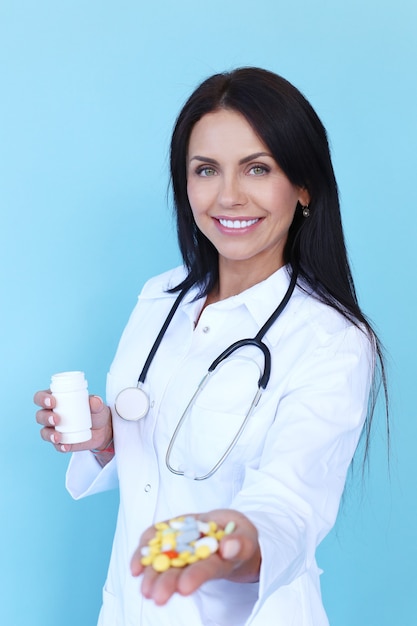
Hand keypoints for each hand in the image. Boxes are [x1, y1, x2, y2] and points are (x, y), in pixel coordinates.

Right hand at [34, 389, 112, 453]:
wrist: (103, 429)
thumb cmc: (95, 411)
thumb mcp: (97, 405)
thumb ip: (96, 402)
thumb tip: (94, 401)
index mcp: (56, 400)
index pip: (41, 397)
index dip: (42, 399)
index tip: (52, 402)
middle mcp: (51, 414)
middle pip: (40, 415)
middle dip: (45, 417)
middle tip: (56, 419)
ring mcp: (54, 430)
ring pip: (45, 432)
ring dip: (49, 435)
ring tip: (58, 437)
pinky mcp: (61, 442)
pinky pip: (56, 446)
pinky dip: (60, 446)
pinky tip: (66, 446)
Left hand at [130, 509, 260, 605]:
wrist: (228, 530)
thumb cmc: (240, 537)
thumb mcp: (246, 536)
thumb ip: (240, 542)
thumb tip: (228, 547)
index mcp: (218, 563)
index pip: (206, 571)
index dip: (195, 578)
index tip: (184, 588)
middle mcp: (196, 561)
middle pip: (181, 573)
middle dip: (167, 583)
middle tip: (155, 595)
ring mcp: (181, 550)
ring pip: (164, 563)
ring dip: (151, 573)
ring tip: (140, 581)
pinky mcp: (171, 536)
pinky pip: (155, 543)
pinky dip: (143, 552)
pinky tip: (136, 565)